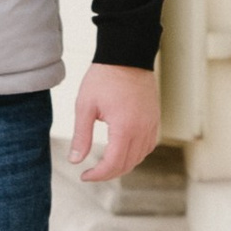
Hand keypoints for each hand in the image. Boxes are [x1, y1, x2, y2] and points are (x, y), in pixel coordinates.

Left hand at [68, 64, 159, 183]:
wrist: (126, 54)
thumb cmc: (103, 78)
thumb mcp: (85, 106)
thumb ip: (81, 136)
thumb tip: (75, 161)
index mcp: (125, 128)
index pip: (113, 164)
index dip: (98, 175)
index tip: (84, 175)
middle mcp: (142, 129)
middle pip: (128, 164)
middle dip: (108, 173)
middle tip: (91, 173)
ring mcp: (151, 124)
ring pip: (140, 157)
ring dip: (123, 165)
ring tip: (105, 164)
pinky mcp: (155, 118)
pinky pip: (149, 145)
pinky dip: (136, 154)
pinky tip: (123, 152)